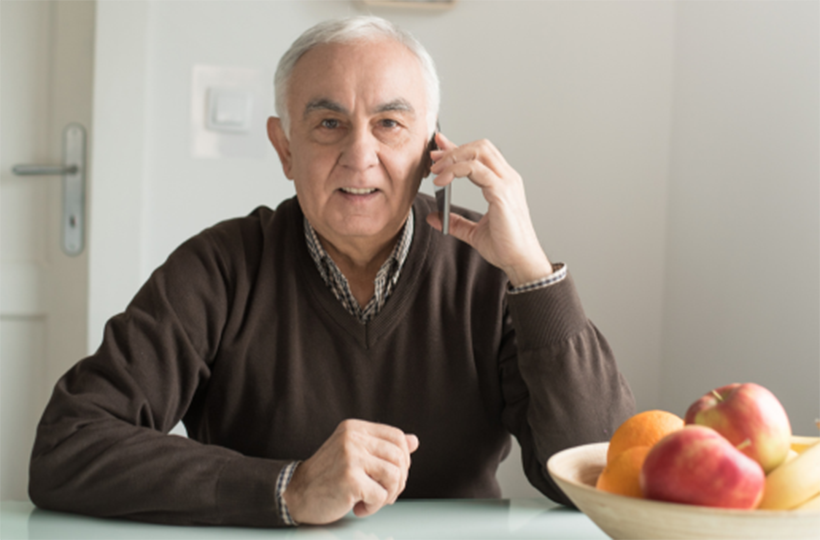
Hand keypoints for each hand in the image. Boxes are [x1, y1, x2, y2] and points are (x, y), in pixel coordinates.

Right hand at [282, 419, 419, 524]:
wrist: (295, 494)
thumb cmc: (327, 477)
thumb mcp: (354, 454)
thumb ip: (382, 447)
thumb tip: (414, 441)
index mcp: (355, 428)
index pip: (397, 437)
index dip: (403, 460)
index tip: (391, 475)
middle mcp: (353, 438)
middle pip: (399, 457)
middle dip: (398, 481)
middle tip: (383, 493)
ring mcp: (351, 456)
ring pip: (394, 476)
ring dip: (388, 495)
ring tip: (372, 500)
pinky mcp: (350, 478)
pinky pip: (381, 495)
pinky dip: (373, 507)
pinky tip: (359, 507)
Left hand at [426, 133, 552, 286]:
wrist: (519, 261)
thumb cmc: (505, 247)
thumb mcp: (474, 233)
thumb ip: (455, 222)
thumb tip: (434, 217)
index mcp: (503, 183)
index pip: (481, 155)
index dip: (458, 147)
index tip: (438, 148)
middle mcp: (507, 179)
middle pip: (480, 147)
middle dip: (454, 149)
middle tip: (434, 159)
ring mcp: (506, 184)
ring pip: (479, 152)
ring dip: (453, 157)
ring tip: (436, 171)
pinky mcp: (501, 193)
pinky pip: (476, 170)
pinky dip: (456, 170)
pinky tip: (441, 182)